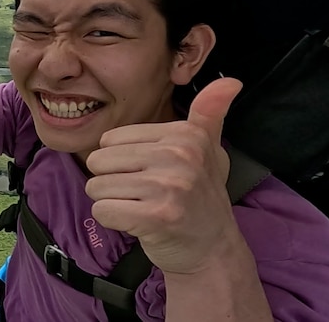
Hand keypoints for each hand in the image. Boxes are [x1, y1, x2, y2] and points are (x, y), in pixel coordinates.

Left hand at [85, 78, 243, 274]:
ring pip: (97, 186)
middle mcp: (178, 156)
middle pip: (99, 161)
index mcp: (184, 135)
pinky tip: (138, 222)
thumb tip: (231, 81)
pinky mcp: (156, 216)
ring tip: (141, 206)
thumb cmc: (200, 196)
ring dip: (112, 201)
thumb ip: (210, 112)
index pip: (111, 139)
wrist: (213, 248)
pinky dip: (113, 220)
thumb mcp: (207, 149)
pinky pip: (102, 210)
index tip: (152, 174)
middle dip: (113, 181)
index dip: (122, 160)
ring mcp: (168, 187)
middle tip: (145, 194)